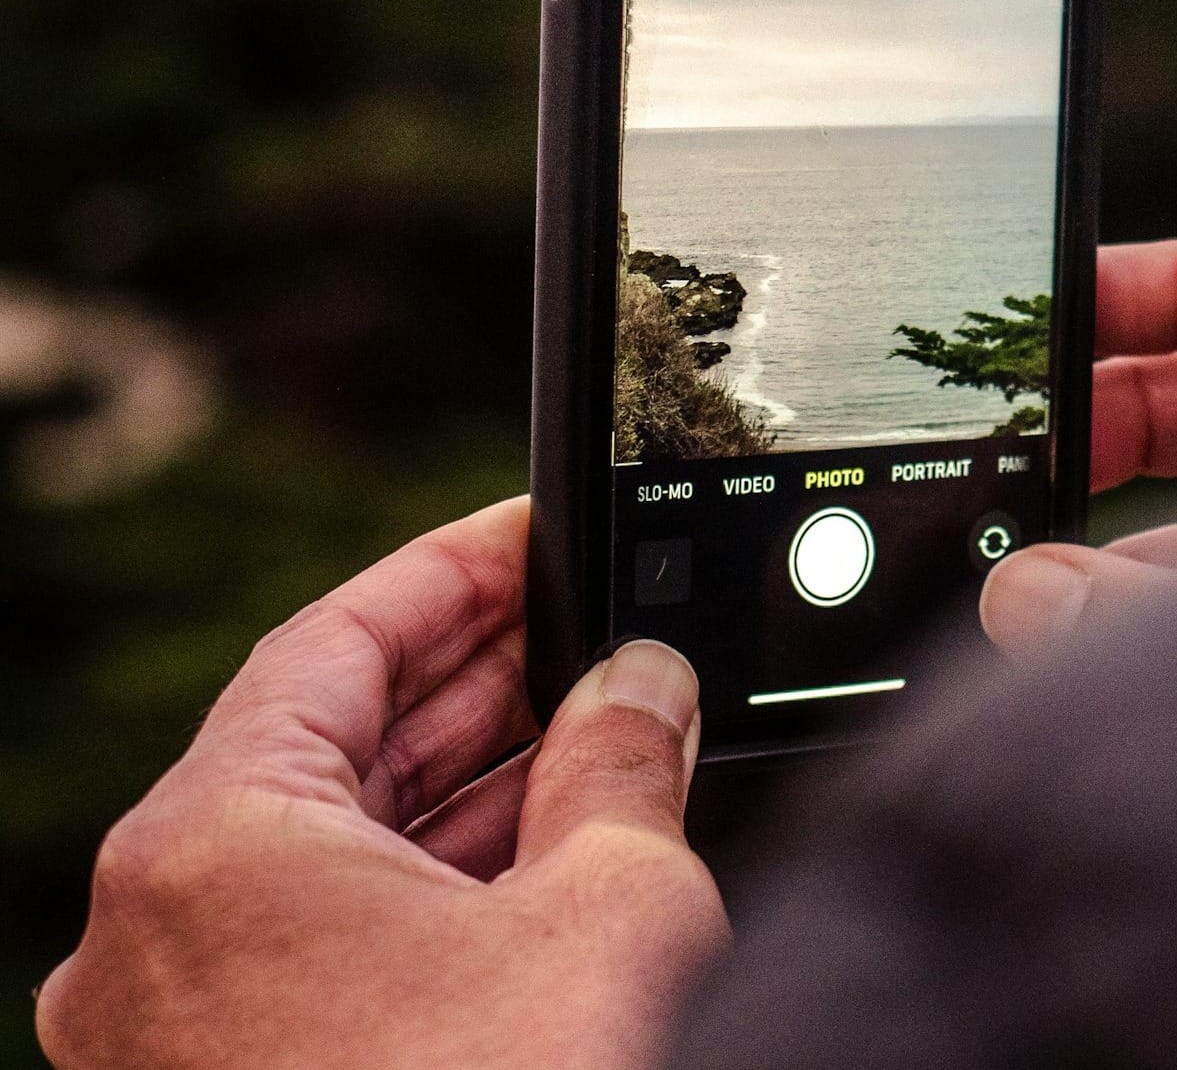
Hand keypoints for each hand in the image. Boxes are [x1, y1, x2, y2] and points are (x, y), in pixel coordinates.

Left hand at [35, 498, 726, 1069]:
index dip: (451, 575)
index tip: (529, 535)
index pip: (334, 643)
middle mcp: (154, 938)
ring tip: (595, 731)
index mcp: (209, 848)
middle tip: (585, 626)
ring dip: (467, 788)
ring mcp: (178, 1038)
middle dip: (475, 681)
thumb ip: (624, 761)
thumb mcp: (609, 907)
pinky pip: (326, 949)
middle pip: (327, 746)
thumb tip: (642, 688)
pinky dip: (431, 890)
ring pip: (329, 856)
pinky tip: (545, 861)